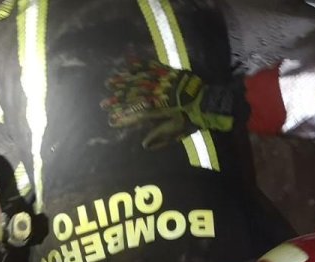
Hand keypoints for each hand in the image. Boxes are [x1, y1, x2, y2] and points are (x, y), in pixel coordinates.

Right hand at [103, 60, 236, 148]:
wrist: (209, 102)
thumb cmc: (193, 119)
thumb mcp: (178, 130)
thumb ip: (161, 135)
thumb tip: (144, 145)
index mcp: (160, 109)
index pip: (137, 113)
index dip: (123, 116)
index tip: (111, 119)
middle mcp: (159, 93)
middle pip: (135, 94)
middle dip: (118, 98)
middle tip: (104, 102)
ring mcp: (164, 82)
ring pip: (140, 80)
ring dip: (124, 81)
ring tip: (111, 81)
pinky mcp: (170, 73)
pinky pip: (153, 66)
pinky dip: (140, 64)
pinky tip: (130, 62)